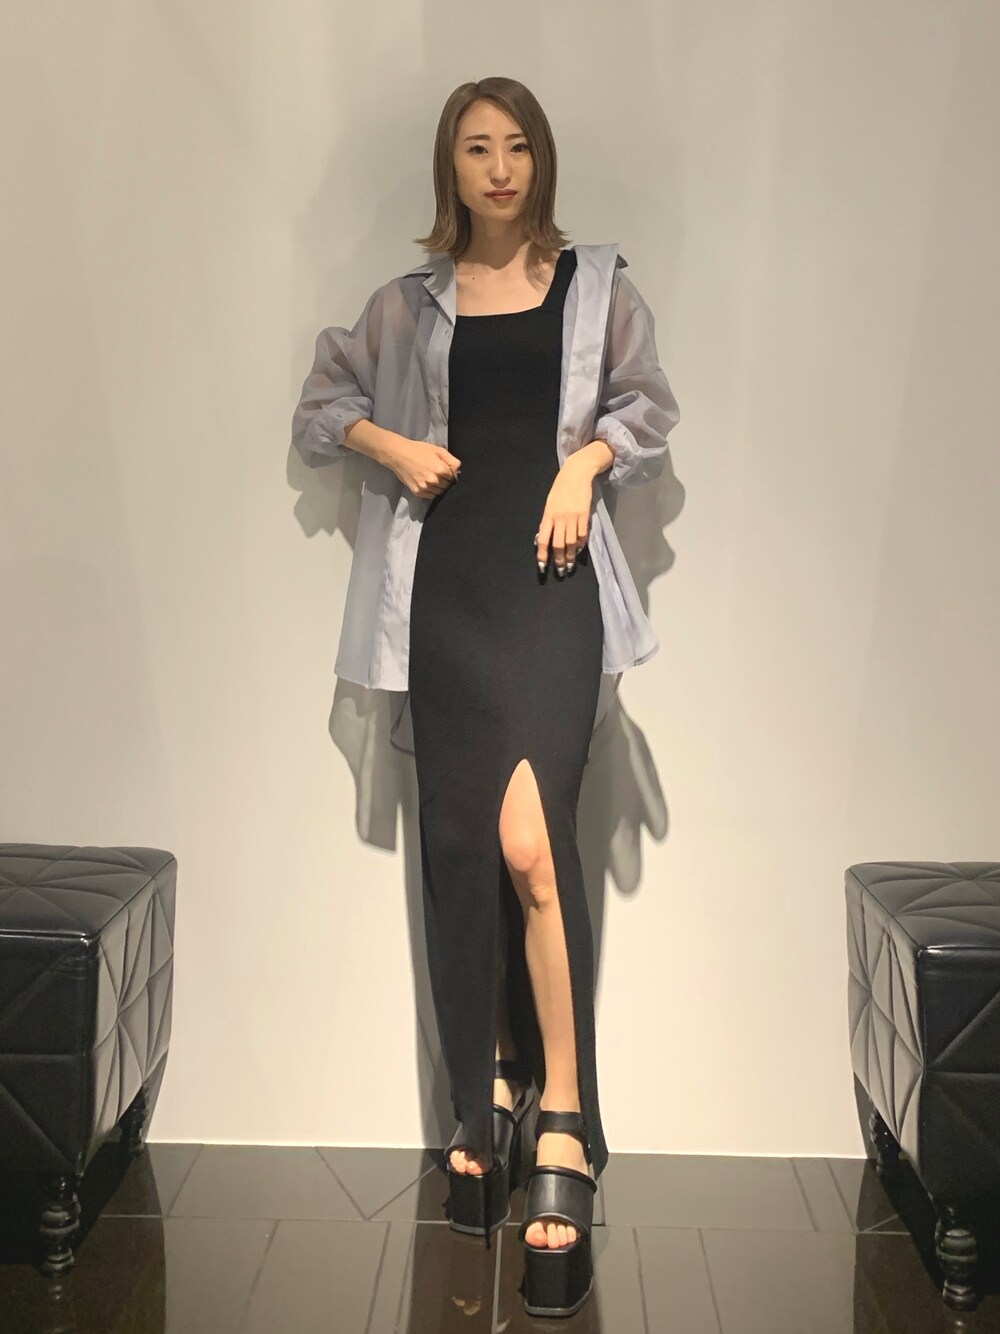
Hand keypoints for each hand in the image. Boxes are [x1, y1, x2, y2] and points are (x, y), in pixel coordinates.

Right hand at [387, 436, 461, 498]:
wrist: (399, 454)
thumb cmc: (418, 450)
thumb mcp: (438, 450)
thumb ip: (452, 461)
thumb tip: (458, 472)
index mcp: (441, 469)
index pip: (454, 478)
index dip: (450, 474)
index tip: (444, 469)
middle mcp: (434, 480)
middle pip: (447, 486)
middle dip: (445, 481)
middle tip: (436, 473)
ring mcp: (425, 487)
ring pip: (439, 492)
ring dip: (438, 487)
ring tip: (430, 477)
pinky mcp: (417, 492)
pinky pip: (430, 496)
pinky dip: (431, 491)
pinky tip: (425, 482)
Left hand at [535, 456, 594, 576]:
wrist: (576, 473)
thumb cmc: (561, 488)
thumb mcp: (550, 503)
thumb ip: (548, 521)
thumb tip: (546, 537)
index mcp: (548, 515)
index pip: (543, 539)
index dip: (542, 554)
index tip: (542, 566)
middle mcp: (559, 517)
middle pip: (558, 544)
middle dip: (559, 560)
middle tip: (560, 571)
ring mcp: (572, 517)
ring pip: (571, 542)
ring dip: (570, 556)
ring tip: (569, 564)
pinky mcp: (584, 515)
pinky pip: (582, 534)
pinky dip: (580, 544)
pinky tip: (578, 549)